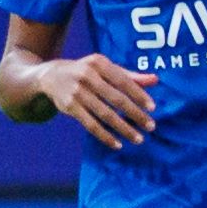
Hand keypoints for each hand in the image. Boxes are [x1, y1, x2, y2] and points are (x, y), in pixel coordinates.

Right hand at [34, 55, 159, 147]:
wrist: (51, 75)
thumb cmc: (87, 71)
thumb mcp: (105, 67)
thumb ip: (130, 75)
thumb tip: (155, 80)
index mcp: (99, 63)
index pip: (123, 81)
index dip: (139, 95)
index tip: (152, 108)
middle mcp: (87, 76)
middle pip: (116, 99)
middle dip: (135, 114)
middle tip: (150, 126)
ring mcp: (77, 93)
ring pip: (104, 114)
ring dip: (123, 128)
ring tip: (138, 138)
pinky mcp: (69, 107)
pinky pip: (90, 125)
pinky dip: (104, 135)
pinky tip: (117, 144)